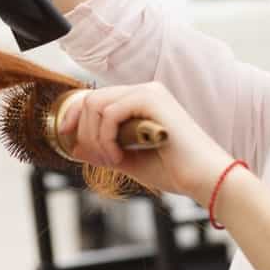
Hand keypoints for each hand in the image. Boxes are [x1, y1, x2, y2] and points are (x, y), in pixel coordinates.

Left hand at [58, 82, 235, 202]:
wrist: (205, 178)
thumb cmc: (174, 171)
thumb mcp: (128, 161)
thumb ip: (102, 151)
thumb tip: (74, 147)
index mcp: (141, 102)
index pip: (96, 98)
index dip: (75, 115)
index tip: (65, 135)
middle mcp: (144, 92)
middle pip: (92, 99)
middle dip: (84, 132)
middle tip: (99, 159)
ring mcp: (149, 92)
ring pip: (97, 104)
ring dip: (95, 138)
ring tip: (112, 160)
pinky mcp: (152, 99)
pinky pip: (110, 112)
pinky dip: (106, 138)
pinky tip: (119, 155)